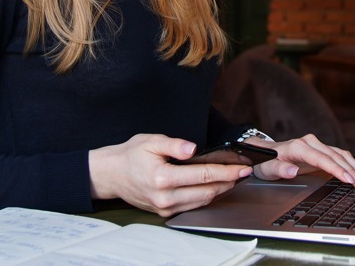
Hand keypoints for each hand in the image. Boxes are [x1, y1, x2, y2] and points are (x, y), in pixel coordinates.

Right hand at [87, 133, 252, 216]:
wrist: (112, 174)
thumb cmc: (131, 155)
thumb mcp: (151, 141)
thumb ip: (173, 144)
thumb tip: (192, 148)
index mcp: (162, 177)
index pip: (203, 175)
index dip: (226, 171)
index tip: (242, 167)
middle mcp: (165, 197)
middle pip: (207, 192)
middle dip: (229, 181)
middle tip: (243, 171)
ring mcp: (165, 207)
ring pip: (203, 202)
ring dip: (221, 190)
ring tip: (233, 177)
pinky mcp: (165, 212)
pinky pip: (193, 206)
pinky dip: (207, 196)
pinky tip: (215, 186)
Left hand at [249, 134, 354, 189]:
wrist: (265, 153)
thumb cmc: (266, 162)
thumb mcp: (267, 168)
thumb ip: (280, 169)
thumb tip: (293, 170)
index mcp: (298, 147)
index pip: (322, 158)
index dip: (337, 169)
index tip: (349, 179)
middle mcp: (309, 142)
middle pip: (335, 156)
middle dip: (351, 171)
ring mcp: (316, 144)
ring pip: (340, 154)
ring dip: (354, 167)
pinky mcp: (321, 149)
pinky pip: (339, 155)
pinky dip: (351, 164)